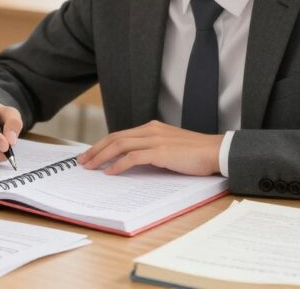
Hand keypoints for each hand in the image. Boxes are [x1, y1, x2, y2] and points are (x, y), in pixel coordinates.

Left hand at [77, 120, 223, 175]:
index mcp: (152, 128)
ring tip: (91, 167)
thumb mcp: (169, 147)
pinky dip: (119, 165)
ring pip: (120, 146)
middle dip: (96, 150)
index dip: (102, 144)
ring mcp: (155, 140)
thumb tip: (132, 162)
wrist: (216, 151)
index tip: (90, 154)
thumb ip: (152, 149)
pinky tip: (110, 172)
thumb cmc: (195, 153)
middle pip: (115, 138)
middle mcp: (150, 130)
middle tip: (83, 161)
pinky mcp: (160, 152)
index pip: (120, 135)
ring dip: (102, 157)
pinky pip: (133, 158)